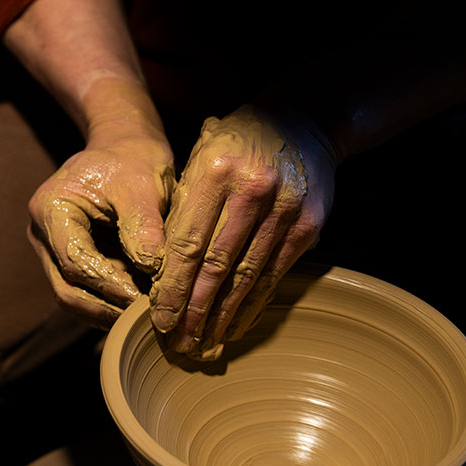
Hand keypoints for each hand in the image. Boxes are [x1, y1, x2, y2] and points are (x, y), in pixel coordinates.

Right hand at [28, 132, 173, 326]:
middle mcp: (41, 233)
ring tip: (145, 313)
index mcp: (50, 209)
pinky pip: (84, 292)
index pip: (75, 261)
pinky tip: (138, 305)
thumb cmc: (133, 160)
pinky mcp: (67, 260)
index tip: (144, 298)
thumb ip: (144, 227)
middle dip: (107, 306)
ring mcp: (51, 250)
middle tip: (146, 316)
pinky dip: (109, 302)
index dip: (109, 284)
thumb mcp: (144, 186)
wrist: (124, 148)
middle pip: (67, 288)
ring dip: (108, 310)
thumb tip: (152, 270)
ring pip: (73, 296)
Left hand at [150, 105, 335, 359]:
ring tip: (202, 344)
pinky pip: (274, 274)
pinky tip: (235, 326)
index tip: (158, 318)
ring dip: (222, 317)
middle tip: (177, 345)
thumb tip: (157, 272)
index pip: (187, 242)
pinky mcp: (308, 225)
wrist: (304, 121)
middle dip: (193, 311)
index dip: (172, 286)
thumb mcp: (200, 157)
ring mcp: (285, 209)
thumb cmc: (236, 144)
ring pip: (247, 276)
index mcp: (214, 171)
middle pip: (216, 266)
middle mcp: (252, 190)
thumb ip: (181, 206)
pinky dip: (253, 304)